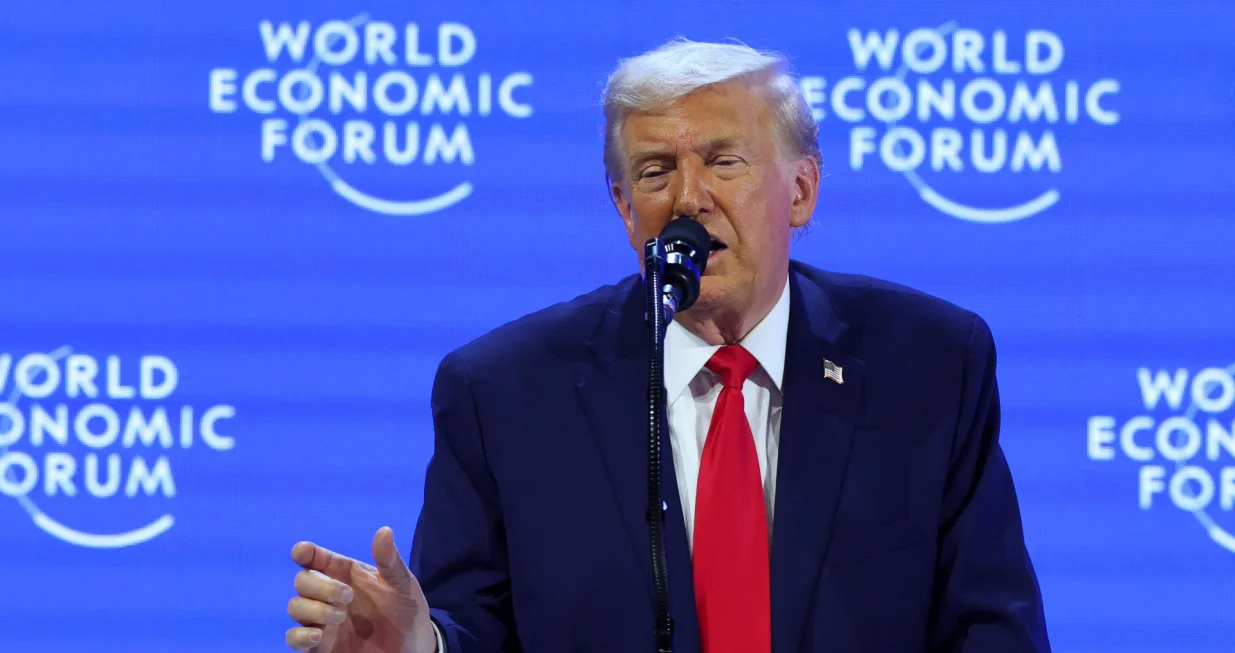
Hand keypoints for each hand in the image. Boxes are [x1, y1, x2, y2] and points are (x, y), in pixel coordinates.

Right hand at [286, 527, 437, 652]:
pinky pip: (294, 639)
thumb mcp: (403, 584)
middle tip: (347, 596)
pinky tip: (319, 635)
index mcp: (345, 574)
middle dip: (320, 585)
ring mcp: (322, 621)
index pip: (316, 558)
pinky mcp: (320, 646)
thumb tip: (384, 530)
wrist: (412, 646)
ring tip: (340, 617)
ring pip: (295, 607)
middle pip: (302, 581)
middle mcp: (329, 595)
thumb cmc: (405, 610)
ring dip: (313, 609)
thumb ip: (390, 561)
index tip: (302, 552)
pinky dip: (300, 636)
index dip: (305, 552)